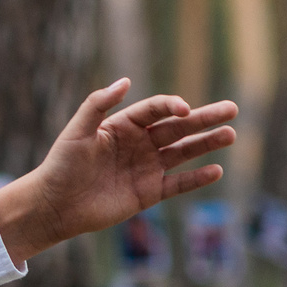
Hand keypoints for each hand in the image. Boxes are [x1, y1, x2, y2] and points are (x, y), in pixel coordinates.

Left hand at [0, 81, 238, 262]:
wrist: (55, 205)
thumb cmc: (62, 165)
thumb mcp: (77, 131)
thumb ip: (98, 104)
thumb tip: (125, 81)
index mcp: (124, 125)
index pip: (157, 109)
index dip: (172, 106)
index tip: (185, 110)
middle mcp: (140, 144)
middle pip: (178, 127)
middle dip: (205, 118)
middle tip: (232, 109)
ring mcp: (147, 168)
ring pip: (183, 152)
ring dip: (207, 143)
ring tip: (231, 134)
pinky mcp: (148, 193)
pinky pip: (178, 184)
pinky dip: (196, 178)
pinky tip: (216, 170)